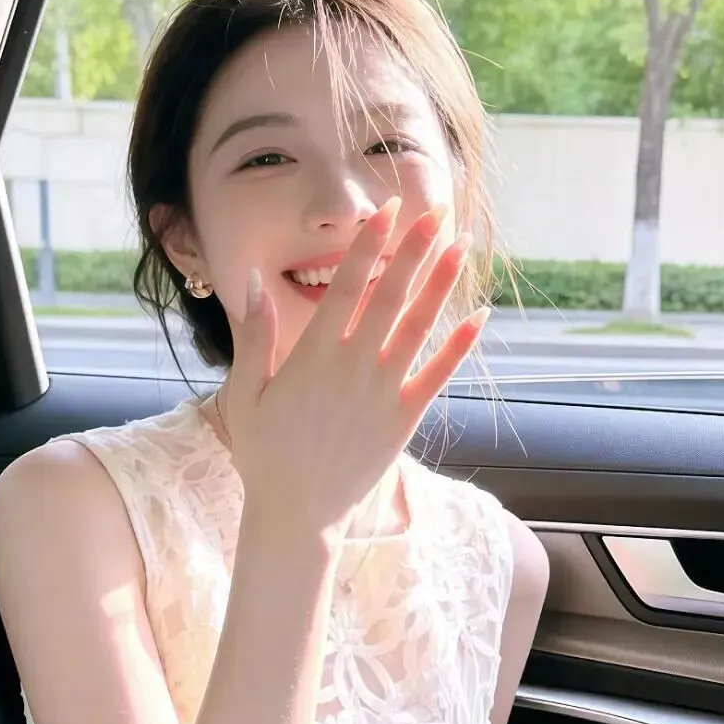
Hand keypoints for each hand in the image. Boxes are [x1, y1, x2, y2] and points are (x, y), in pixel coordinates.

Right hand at [223, 198, 487, 545]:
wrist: (297, 514)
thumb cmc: (264, 451)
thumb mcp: (245, 391)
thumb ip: (254, 334)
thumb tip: (255, 279)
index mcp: (312, 355)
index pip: (346, 285)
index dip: (370, 244)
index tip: (388, 209)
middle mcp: (352, 367)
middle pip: (390, 296)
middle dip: (415, 250)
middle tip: (437, 210)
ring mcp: (382, 394)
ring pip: (418, 328)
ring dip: (441, 285)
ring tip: (462, 246)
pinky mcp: (403, 420)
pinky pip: (437, 377)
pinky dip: (459, 347)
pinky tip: (479, 318)